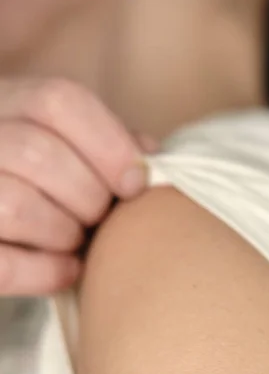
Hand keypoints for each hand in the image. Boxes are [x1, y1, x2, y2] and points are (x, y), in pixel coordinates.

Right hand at [0, 77, 154, 295]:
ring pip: (16, 207)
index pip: (59, 101)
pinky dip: (48, 272)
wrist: (4, 225)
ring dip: (65, 232)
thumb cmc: (47, 182)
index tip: (135, 183)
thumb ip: (108, 145)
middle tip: (99, 216)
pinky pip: (6, 266)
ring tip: (76, 239)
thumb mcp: (71, 147)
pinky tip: (70, 269)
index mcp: (6, 104)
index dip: (110, 145)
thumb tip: (149, 156)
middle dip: (89, 195)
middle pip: (38, 153)